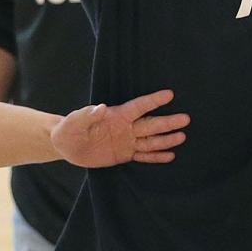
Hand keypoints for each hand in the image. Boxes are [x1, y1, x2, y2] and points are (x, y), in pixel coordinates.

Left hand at [51, 89, 188, 167]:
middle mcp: (125, 127)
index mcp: (115, 116)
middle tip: (186, 118)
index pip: (138, 107)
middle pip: (150, 124)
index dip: (153, 101)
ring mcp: (125, 141)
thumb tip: (100, 107)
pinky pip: (143, 155)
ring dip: (166, 139)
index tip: (170, 94)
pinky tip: (170, 155)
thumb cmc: (68, 130)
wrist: (66, 146)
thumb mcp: (73, 122)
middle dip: (167, 122)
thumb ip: (86, 115)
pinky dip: (156, 156)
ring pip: (150, 140)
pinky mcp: (123, 155)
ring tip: (182, 136)